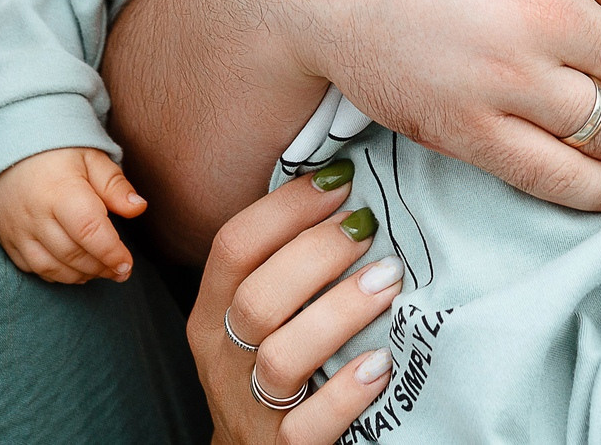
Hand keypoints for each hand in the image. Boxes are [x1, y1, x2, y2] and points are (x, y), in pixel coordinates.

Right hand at [0, 147, 146, 283]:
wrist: (9, 151)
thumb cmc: (58, 155)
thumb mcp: (91, 158)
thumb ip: (114, 185)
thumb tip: (139, 208)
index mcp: (60, 190)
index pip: (89, 230)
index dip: (111, 252)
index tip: (127, 264)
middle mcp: (35, 214)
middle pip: (72, 253)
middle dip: (101, 268)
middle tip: (121, 271)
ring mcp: (18, 230)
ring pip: (51, 267)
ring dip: (80, 275)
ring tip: (100, 271)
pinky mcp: (7, 240)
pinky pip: (32, 268)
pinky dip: (56, 275)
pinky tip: (74, 269)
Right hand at [193, 165, 402, 443]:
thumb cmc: (271, 365)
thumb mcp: (259, 315)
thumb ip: (285, 263)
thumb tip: (345, 185)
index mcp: (212, 312)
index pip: (233, 247)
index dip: (286, 208)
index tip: (342, 180)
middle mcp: (222, 358)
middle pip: (256, 298)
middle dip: (317, 254)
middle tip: (369, 228)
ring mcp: (250, 407)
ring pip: (280, 357)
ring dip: (338, 312)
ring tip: (388, 280)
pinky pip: (308, 425)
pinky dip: (346, 392)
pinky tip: (382, 364)